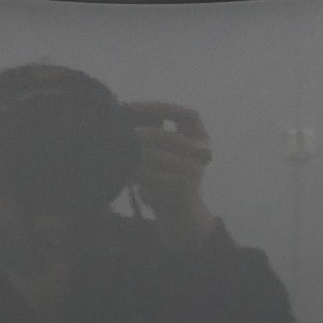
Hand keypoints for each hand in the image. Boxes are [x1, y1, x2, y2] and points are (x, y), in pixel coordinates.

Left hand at [125, 101, 217, 248]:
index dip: (163, 108)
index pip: (190, 115)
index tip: (135, 105)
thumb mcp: (164, 150)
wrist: (181, 216)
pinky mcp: (182, 192)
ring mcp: (194, 174)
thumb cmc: (166, 177)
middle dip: (145, 135)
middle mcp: (203, 155)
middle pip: (172, 138)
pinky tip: (126, 176)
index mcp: (201, 139)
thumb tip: (125, 113)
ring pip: (161, 160)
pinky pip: (155, 181)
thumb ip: (153, 131)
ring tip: (119, 153)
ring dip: (137, 157)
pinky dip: (138, 178)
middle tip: (123, 133)